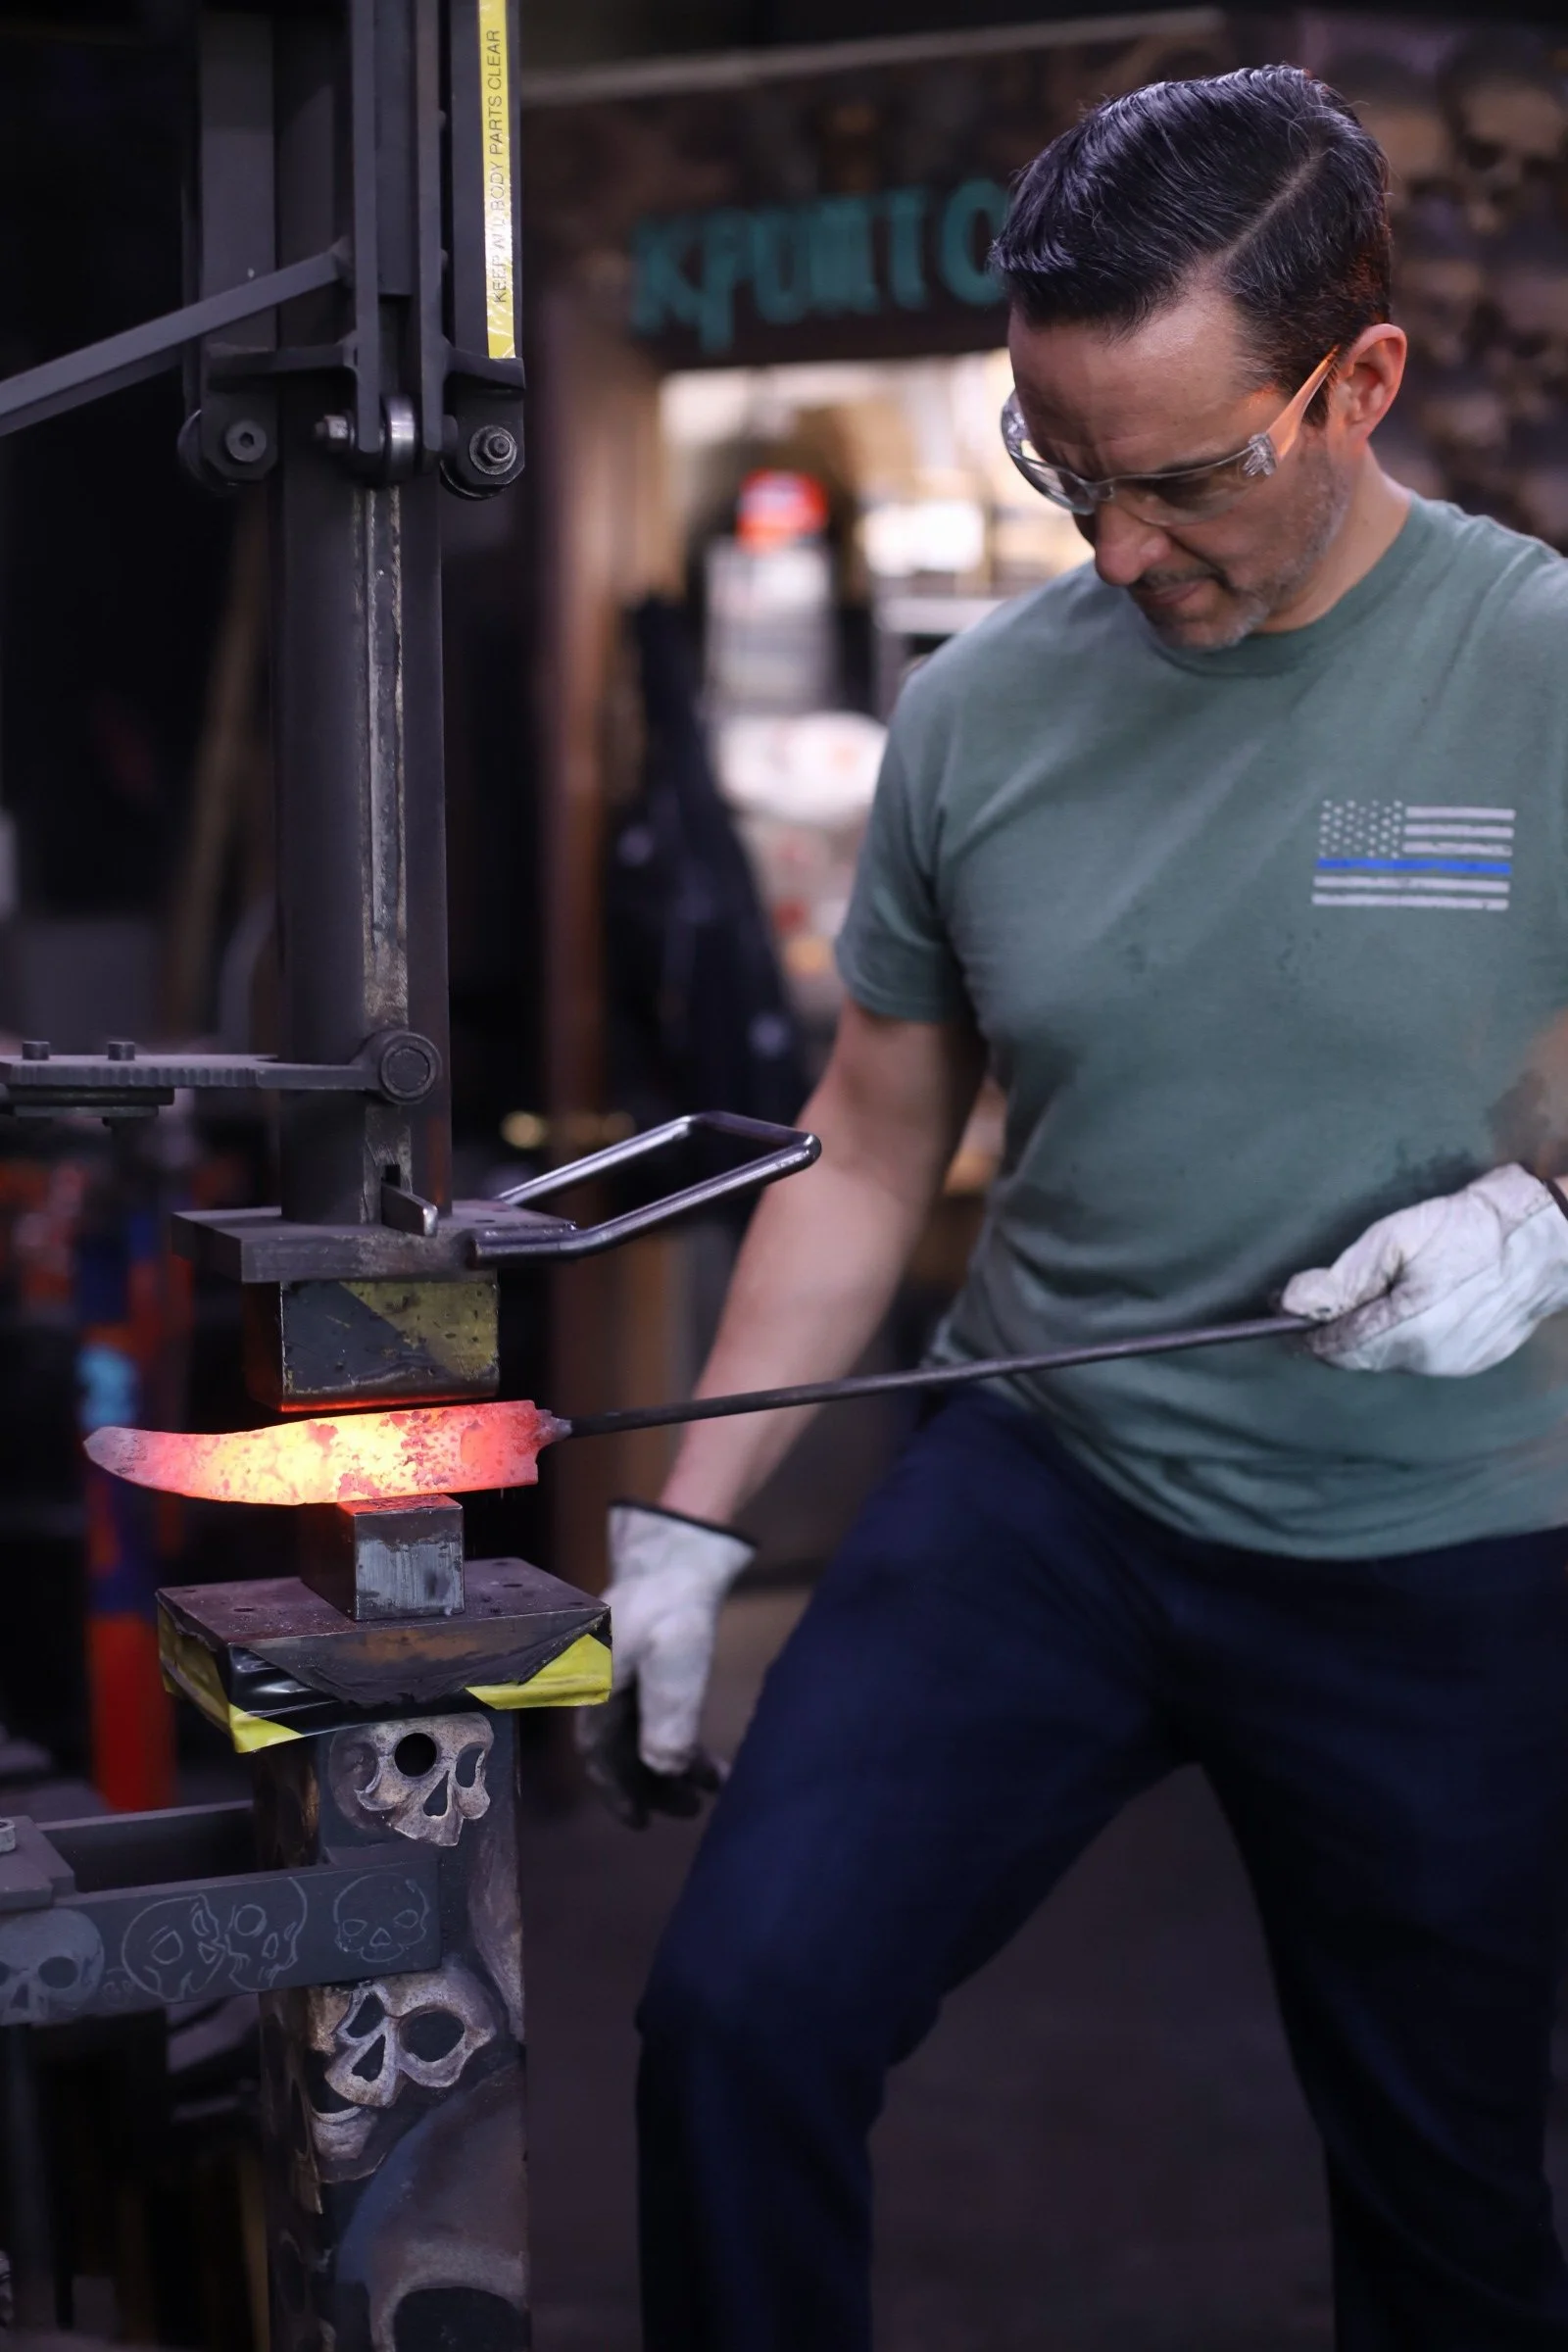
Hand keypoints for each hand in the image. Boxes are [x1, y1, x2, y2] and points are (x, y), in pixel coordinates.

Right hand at [575, 1503, 753, 1827]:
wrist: (680, 1558)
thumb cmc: (675, 1609)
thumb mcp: (676, 1663)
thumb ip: (669, 1717)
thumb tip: (663, 1770)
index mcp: (594, 1690)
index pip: (599, 1756)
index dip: (619, 1793)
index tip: (643, 1824)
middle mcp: (598, 1687)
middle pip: (619, 1751)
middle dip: (654, 1784)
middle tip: (692, 1808)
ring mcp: (618, 1676)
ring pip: (638, 1736)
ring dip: (670, 1765)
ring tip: (712, 1784)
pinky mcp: (639, 1667)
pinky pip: (650, 1715)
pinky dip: (675, 1738)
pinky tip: (704, 1752)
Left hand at [1282, 1165, 1567, 1374]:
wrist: (1544, 1238)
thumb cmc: (1469, 1228)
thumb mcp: (1395, 1237)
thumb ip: (1342, 1279)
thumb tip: (1291, 1303)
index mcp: (1407, 1331)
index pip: (1336, 1347)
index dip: (1308, 1330)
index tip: (1284, 1310)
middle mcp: (1428, 1360)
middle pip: (1360, 1356)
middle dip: (1340, 1329)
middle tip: (1330, 1295)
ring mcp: (1454, 1365)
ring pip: (1391, 1358)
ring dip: (1374, 1334)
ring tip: (1383, 1291)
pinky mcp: (1474, 1361)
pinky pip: (1422, 1356)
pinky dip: (1408, 1336)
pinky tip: (1418, 1303)